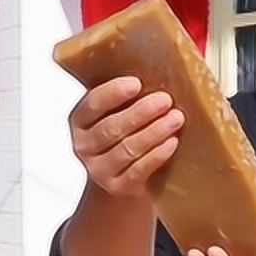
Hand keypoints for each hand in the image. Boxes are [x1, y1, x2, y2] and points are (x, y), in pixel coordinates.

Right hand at [68, 76, 183, 197]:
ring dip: (154, 131)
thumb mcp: (116, 115)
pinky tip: (171, 143)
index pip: (92, 105)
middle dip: (141, 112)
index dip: (113, 93)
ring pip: (127, 149)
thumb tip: (159, 68)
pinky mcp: (119, 187)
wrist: (119, 183)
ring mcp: (99, 170)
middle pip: (112, 128)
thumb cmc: (122, 137)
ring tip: (176, 118)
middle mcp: (84, 146)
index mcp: (80, 121)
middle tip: (165, 99)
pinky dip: (157, 155)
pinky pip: (138, 170)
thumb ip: (126, 98)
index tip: (136, 83)